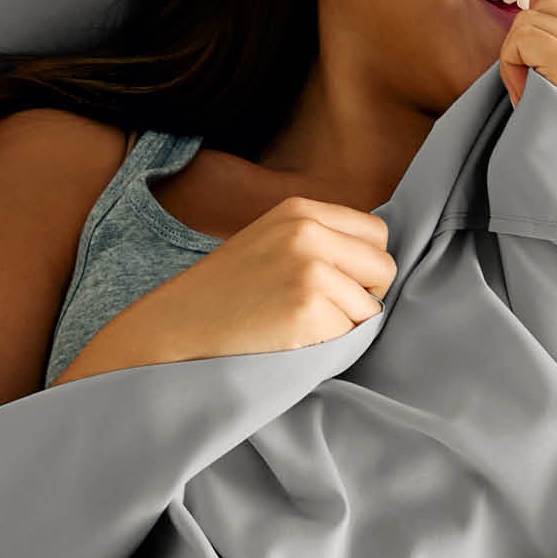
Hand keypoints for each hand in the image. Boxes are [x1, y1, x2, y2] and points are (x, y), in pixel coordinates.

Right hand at [55, 196, 396, 381]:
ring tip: (293, 327)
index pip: (376, 234)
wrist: (173, 333)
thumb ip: (317, 242)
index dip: (362, 266)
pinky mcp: (310, 309)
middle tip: (317, 313)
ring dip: (343, 327)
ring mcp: (310, 270)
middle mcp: (308, 232)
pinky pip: (352, 336)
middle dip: (363, 295)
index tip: (333, 287)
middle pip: (383, 267)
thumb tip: (377, 262)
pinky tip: (290, 342)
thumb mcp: (268, 245)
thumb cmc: (222, 300)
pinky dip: (329, 347)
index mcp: (299, 210)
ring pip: (370, 308)